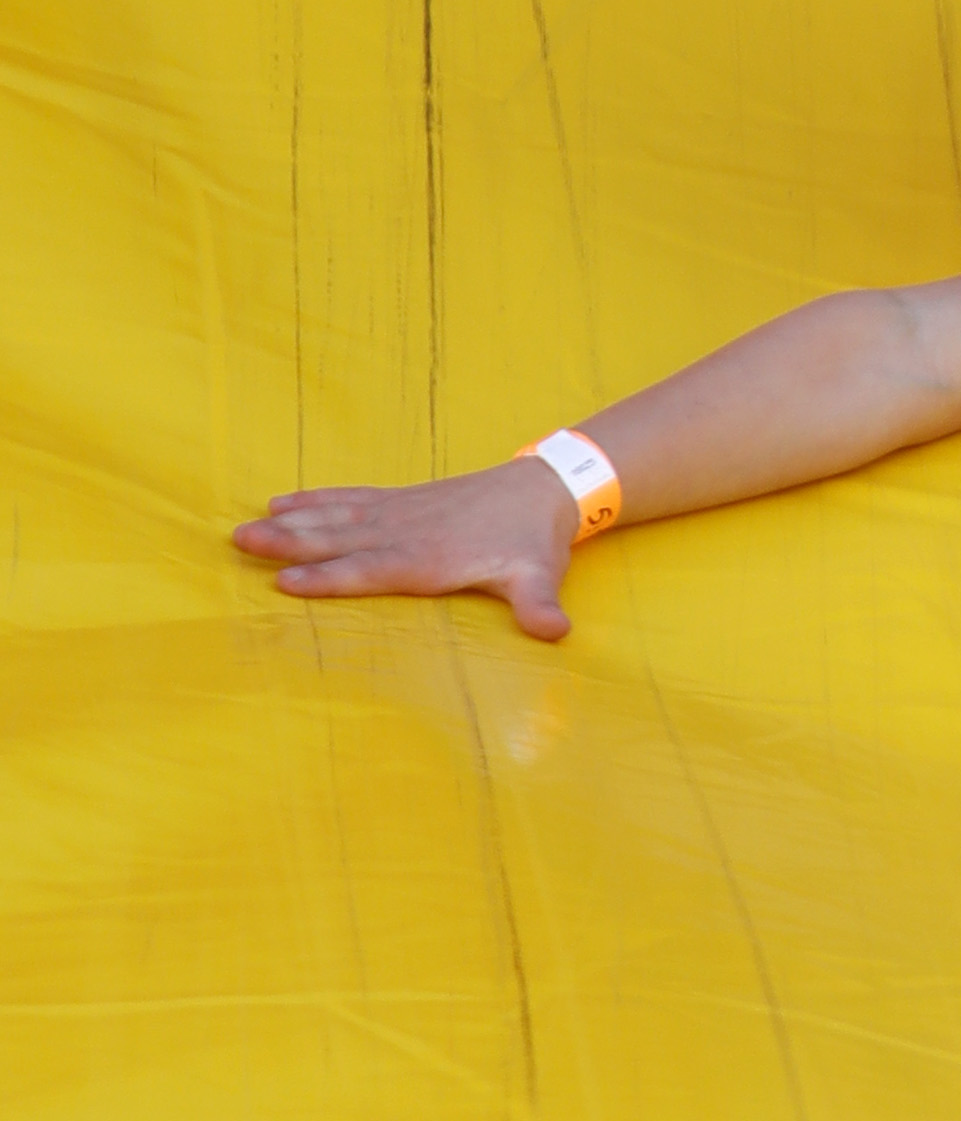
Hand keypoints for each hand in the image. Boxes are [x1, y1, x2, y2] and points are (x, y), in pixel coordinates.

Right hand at [230, 458, 582, 640]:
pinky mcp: (401, 499)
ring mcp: (402, 512)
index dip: (330, 577)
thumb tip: (556, 632)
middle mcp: (408, 532)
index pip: (373, 570)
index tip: (286, 583)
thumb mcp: (541, 575)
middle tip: (242, 542)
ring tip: (248, 525)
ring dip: (292, 522)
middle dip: (291, 544)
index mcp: (431, 558)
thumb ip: (539, 605)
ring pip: (338, 518)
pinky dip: (317, 499)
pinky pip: (352, 499)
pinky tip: (284, 501)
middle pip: (341, 540)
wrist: (546, 488)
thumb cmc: (536, 540)